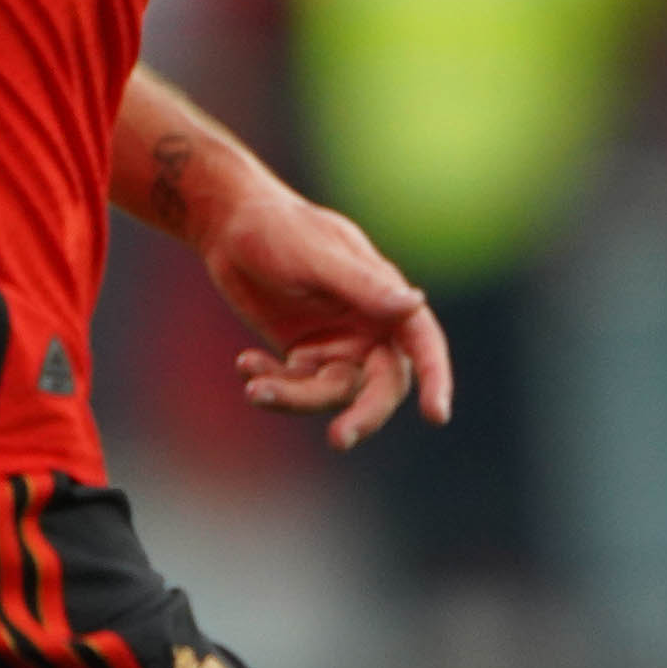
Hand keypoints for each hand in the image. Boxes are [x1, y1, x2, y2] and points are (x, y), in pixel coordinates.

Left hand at [200, 177, 456, 446]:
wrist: (230, 228)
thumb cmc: (280, 229)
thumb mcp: (318, 257)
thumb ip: (364, 286)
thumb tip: (415, 306)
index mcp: (386, 300)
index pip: (423, 344)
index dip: (437, 379)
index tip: (436, 415)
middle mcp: (369, 329)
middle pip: (381, 386)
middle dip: (362, 415)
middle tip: (338, 439)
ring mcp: (337, 346)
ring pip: (330, 394)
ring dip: (294, 397)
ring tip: (256, 387)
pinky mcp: (303, 357)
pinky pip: (296, 388)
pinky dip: (271, 383)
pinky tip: (245, 365)